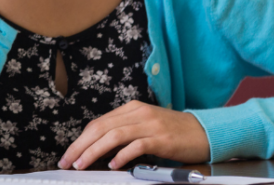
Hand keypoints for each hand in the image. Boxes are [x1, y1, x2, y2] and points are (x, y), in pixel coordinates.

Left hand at [58, 101, 209, 170]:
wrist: (206, 132)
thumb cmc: (174, 132)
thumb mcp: (145, 126)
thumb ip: (124, 132)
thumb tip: (98, 148)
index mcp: (130, 109)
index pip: (97, 123)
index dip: (80, 139)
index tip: (69, 155)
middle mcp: (138, 113)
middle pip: (100, 128)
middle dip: (80, 146)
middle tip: (67, 161)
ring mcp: (150, 125)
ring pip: (113, 135)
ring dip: (94, 151)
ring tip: (82, 164)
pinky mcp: (162, 138)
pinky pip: (137, 145)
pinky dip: (122, 155)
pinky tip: (113, 165)